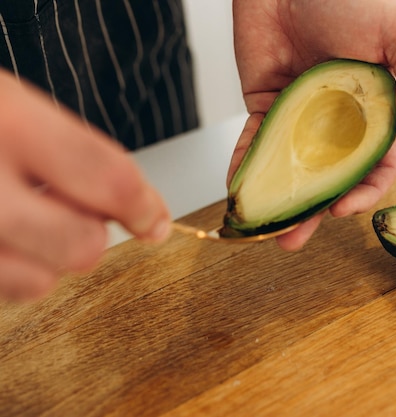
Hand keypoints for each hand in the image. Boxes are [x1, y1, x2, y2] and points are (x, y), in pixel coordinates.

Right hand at [0, 70, 170, 300]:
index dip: (144, 206)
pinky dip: (9, 269)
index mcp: (7, 120)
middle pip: (79, 247)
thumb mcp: (11, 104)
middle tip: (79, 216)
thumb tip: (136, 208)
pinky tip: (0, 235)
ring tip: (25, 222)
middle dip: (92, 237)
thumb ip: (72, 153)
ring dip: (47, 259)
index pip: (105, 178)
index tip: (155, 221)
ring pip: (36, 282)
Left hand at [230, 0, 395, 250]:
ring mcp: (300, 117)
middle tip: (293, 239)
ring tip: (265, 231)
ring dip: (279, 202)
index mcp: (376, 111)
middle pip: (328, 178)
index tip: (343, 209)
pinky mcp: (266, 106)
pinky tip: (241, 192)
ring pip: (291, 169)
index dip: (362, 191)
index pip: (375, 165)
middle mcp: (338, 121)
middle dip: (312, 212)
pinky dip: (247, 168)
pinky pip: (256, 143)